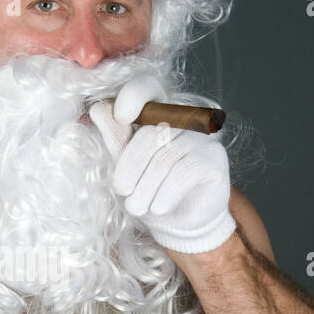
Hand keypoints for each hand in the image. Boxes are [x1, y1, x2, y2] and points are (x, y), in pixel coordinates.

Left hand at [90, 78, 236, 253]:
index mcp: (158, 116)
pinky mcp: (215, 159)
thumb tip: (98, 108)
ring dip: (145, 188)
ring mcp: (202, 138)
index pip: (149, 88)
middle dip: (130, 167)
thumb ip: (116, 137)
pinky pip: (183, 172)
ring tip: (137, 207)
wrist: (179, 225)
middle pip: (151, 133)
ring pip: (165, 157)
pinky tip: (158, 208)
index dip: (134, 94)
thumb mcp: (126, 165)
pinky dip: (165, 193)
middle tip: (123, 193)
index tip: (121, 115)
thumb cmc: (150, 191)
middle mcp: (183, 121)